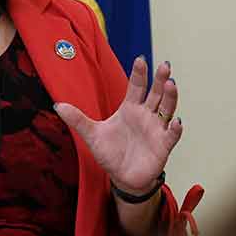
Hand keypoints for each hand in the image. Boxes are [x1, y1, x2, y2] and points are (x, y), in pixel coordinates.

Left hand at [54, 57, 182, 192]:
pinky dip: (176, 128)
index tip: (140, 59)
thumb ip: (77, 119)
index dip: (139, 73)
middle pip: (156, 93)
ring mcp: (156, 129)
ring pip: (167, 109)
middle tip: (165, 66)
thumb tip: (58, 105)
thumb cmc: (110, 153)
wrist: (122, 177)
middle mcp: (146, 115)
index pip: (136, 86)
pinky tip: (177, 121)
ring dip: (170, 97)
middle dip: (161, 79)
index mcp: (130, 108)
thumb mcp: (92, 135)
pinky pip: (172, 135)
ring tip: (171, 84)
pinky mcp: (163, 145)